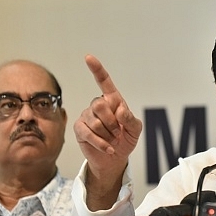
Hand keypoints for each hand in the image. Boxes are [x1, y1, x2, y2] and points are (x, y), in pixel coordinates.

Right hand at [74, 54, 141, 177]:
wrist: (115, 157)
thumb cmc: (126, 139)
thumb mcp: (135, 130)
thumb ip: (131, 120)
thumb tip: (120, 111)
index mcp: (113, 100)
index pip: (104, 81)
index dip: (97, 69)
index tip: (88, 57)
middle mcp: (98, 105)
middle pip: (99, 104)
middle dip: (112, 122)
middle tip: (118, 132)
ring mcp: (87, 116)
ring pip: (95, 121)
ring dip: (108, 134)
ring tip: (112, 140)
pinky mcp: (80, 128)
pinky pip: (88, 133)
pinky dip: (101, 143)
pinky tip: (108, 148)